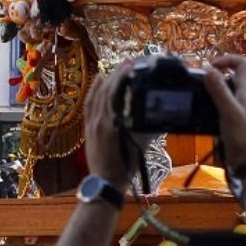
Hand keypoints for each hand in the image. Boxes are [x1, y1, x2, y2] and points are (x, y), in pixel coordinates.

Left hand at [82, 62, 135, 187]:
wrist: (105, 182)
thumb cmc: (124, 168)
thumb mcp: (139, 147)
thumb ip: (147, 130)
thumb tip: (158, 116)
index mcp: (110, 124)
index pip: (113, 94)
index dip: (121, 78)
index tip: (130, 66)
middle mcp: (98, 120)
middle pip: (105, 91)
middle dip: (115, 74)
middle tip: (128, 63)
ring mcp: (91, 123)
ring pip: (96, 96)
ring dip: (106, 80)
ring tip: (117, 68)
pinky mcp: (88, 127)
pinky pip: (89, 104)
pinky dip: (95, 91)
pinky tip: (100, 82)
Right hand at [200, 55, 245, 171]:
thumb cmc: (241, 136)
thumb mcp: (229, 112)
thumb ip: (220, 91)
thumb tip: (208, 69)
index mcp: (245, 91)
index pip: (242, 63)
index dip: (227, 59)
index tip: (210, 67)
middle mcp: (241, 96)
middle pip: (230, 74)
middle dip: (213, 73)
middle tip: (198, 80)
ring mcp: (236, 107)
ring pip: (223, 88)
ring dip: (209, 87)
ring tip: (195, 93)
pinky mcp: (229, 118)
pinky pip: (217, 103)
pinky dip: (207, 101)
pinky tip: (198, 109)